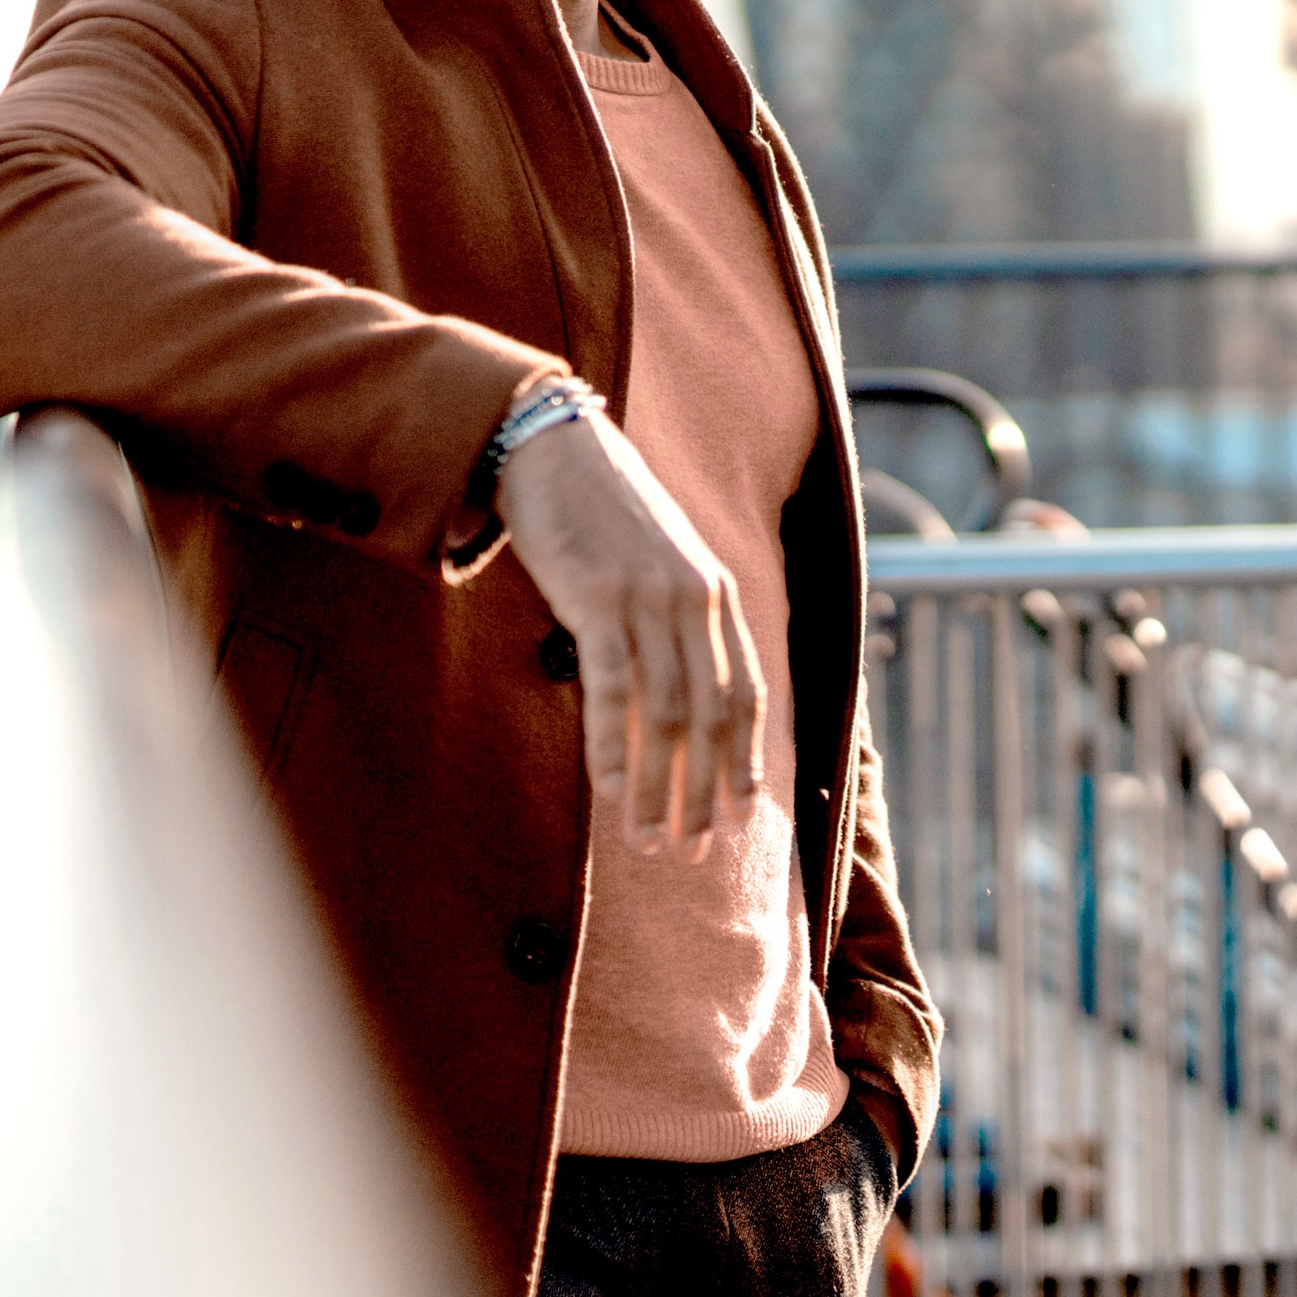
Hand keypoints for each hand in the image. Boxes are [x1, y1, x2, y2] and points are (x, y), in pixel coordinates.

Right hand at [493, 411, 765, 856]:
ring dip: (661, 791)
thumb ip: (675, 619)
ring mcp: (649, 599)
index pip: (746, 694)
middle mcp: (695, 599)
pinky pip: (613, 691)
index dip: (744, 761)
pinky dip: (614, 751)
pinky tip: (612, 797)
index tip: (740, 817)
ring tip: (652, 844)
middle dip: (707, 794)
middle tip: (695, 852)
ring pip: (668, 717)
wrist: (550, 444)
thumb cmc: (597, 511)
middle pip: (713, 718)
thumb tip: (676, 690)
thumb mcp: (656, 561)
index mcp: (715, 593)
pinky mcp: (598, 599)